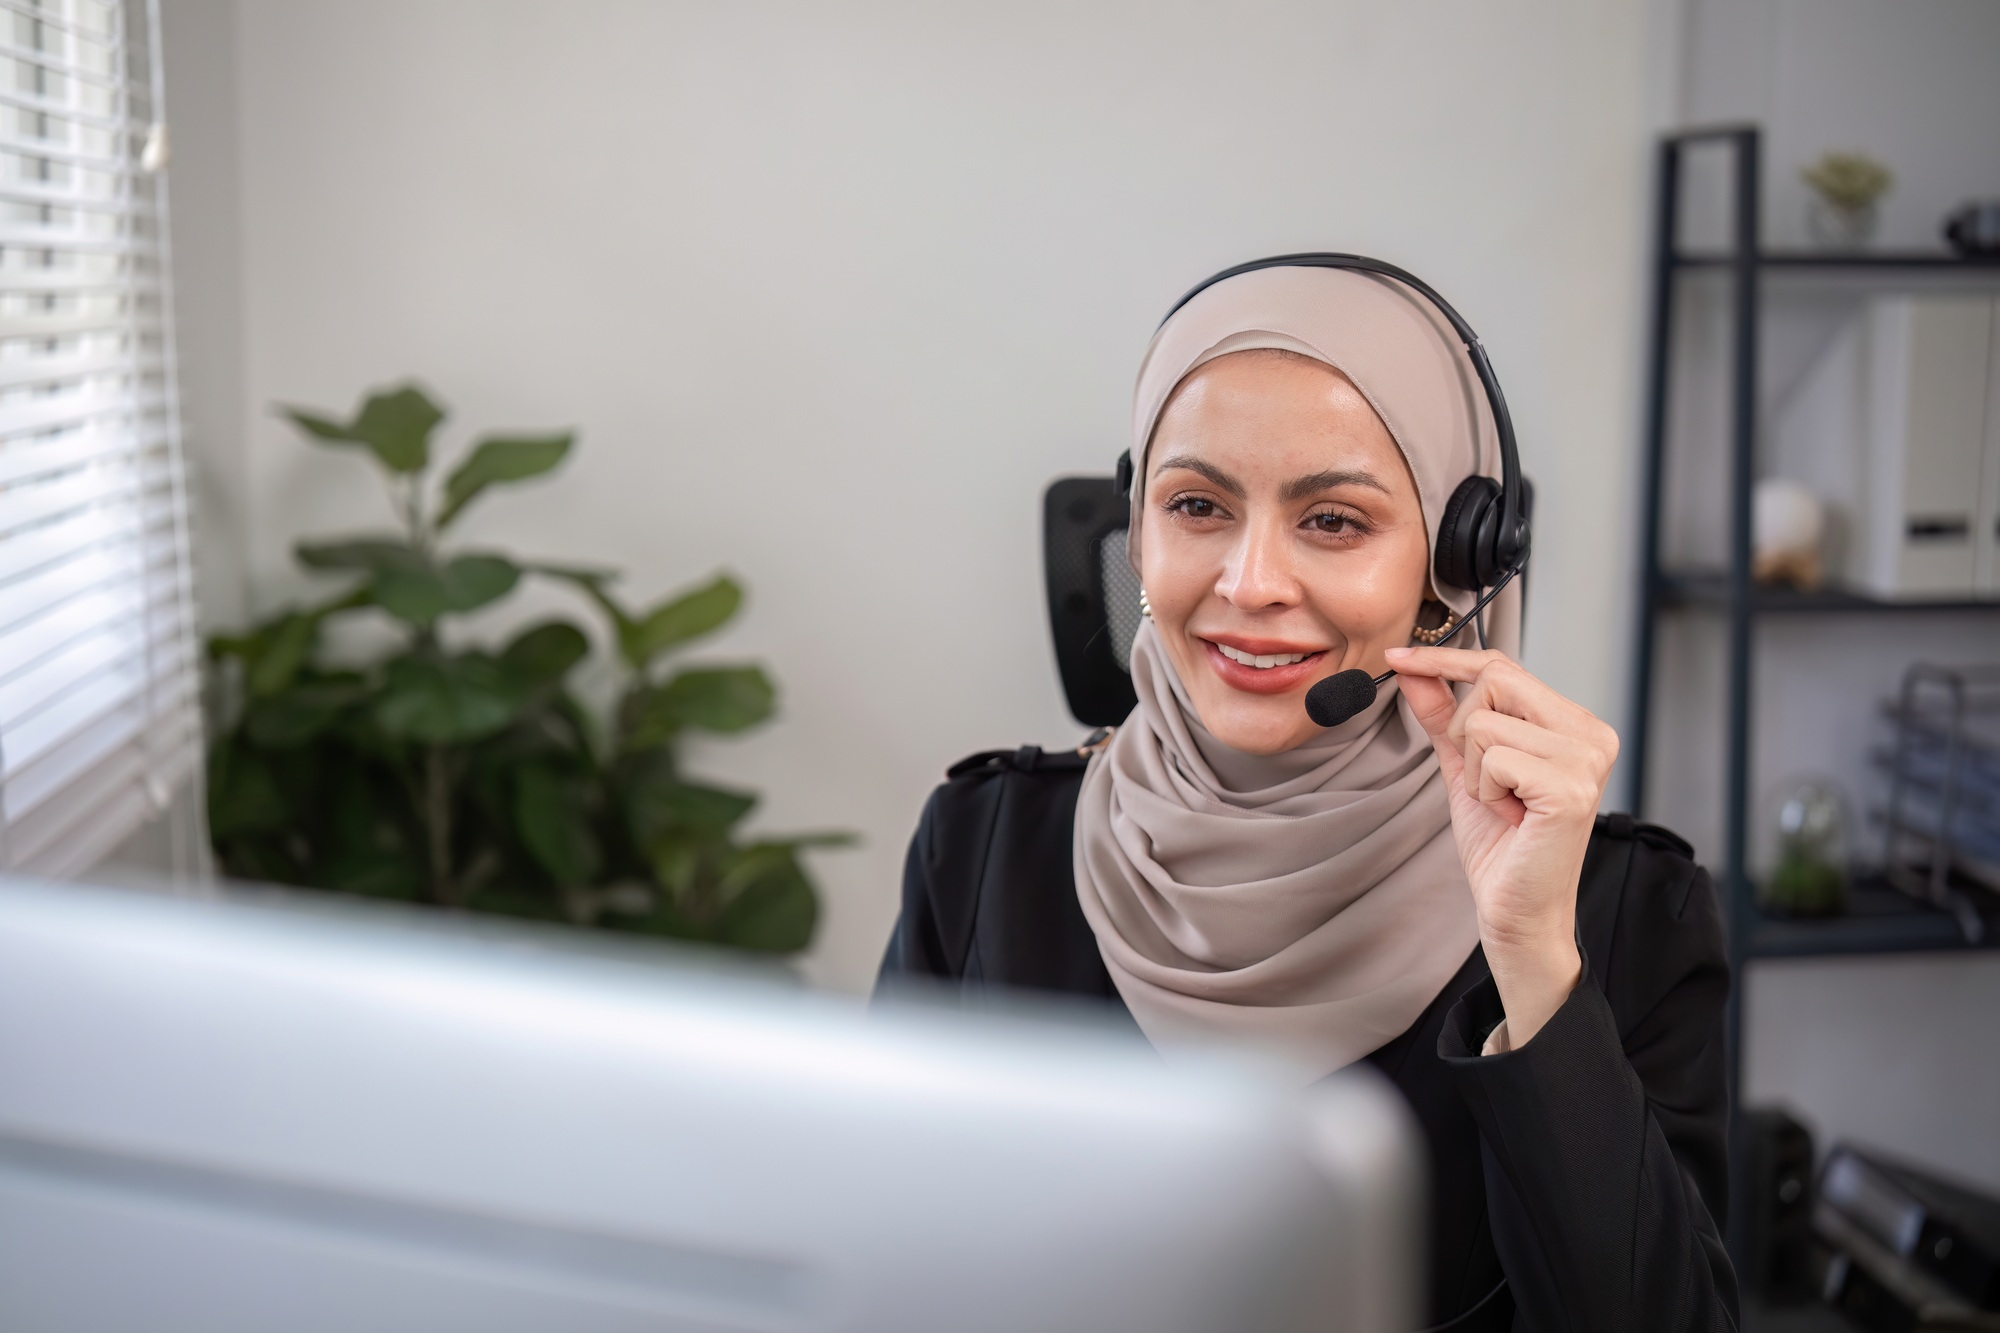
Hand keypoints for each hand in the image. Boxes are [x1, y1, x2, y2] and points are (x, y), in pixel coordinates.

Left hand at [1386, 646, 1619, 1048]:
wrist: (1517, 912)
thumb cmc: (1500, 844)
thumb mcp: (1464, 767)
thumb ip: (1441, 715)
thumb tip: (1412, 668)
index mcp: (1575, 724)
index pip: (1503, 667)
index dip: (1447, 660)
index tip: (1400, 656)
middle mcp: (1591, 734)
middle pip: (1493, 682)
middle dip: (1464, 732)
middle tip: (1485, 782)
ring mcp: (1585, 760)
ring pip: (1483, 723)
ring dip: (1474, 771)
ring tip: (1503, 805)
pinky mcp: (1568, 789)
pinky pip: (1491, 758)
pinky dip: (1483, 790)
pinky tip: (1510, 817)